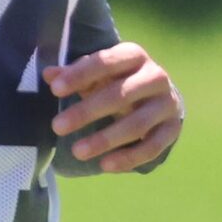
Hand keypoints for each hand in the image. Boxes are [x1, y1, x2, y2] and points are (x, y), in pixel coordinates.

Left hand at [42, 41, 182, 174]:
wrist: (158, 97)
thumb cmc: (118, 81)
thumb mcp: (98, 74)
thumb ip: (74, 74)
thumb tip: (48, 75)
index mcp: (134, 55)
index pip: (106, 62)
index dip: (80, 75)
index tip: (55, 90)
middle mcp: (155, 76)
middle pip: (121, 94)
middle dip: (87, 111)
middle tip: (57, 126)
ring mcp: (167, 104)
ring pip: (137, 124)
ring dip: (105, 139)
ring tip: (77, 151)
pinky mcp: (173, 129)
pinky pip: (152, 147)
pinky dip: (128, 158)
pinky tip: (104, 165)